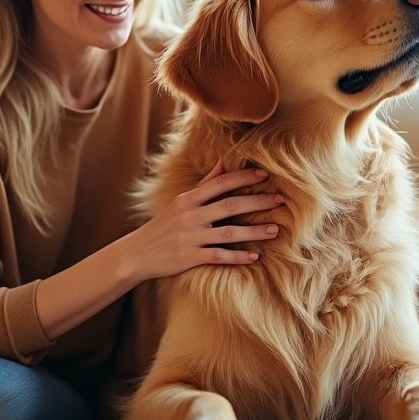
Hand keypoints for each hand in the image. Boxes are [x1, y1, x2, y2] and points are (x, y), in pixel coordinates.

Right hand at [119, 160, 282, 284]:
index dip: (244, 178)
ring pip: (229, 232)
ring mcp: (190, 236)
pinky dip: (238, 256)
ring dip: (254, 231)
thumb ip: (204, 184)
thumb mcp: (180, 202)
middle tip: (280, 201)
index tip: (266, 176)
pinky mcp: (189, 257)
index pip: (220, 183)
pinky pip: (219, 256)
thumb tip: (224, 162)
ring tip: (275, 230)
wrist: (138, 253)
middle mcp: (190, 215)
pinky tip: (254, 256)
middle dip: (258, 202)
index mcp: (188, 198)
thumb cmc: (164, 225)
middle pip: (230, 205)